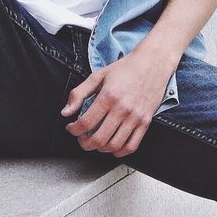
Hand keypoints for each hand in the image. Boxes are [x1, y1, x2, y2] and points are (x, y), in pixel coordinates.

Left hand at [61, 44, 179, 157]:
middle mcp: (122, 109)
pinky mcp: (145, 122)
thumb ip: (78, 94)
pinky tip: (111, 146)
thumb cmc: (124, 69)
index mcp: (108, 96)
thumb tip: (65, 112)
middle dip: (84, 143)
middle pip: (99, 138)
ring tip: (95, 142)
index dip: (74, 129)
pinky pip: (131, 146)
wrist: (152, 64)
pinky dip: (119, 152)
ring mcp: (135, 117)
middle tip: (81, 139)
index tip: (71, 128)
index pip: (86, 123)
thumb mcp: (97, 76)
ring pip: (114, 145)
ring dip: (100, 149)